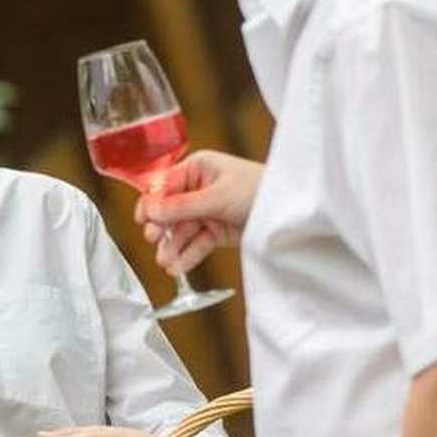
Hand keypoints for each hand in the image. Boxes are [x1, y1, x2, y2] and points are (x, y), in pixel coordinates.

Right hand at [133, 150, 263, 272]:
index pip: (165, 185)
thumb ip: (181, 206)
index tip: (143, 220)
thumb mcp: (216, 197)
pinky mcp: (217, 231)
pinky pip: (197, 243)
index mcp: (198, 168)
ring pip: (182, 230)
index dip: (152, 203)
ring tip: (166, 263)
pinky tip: (178, 267)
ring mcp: (208, 211)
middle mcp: (199, 188)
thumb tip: (149, 210)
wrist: (292, 211)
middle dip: (162, 227)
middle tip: (155, 240)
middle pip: (171, 210)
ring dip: (173, 246)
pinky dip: (187, 255)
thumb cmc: (259, 190)